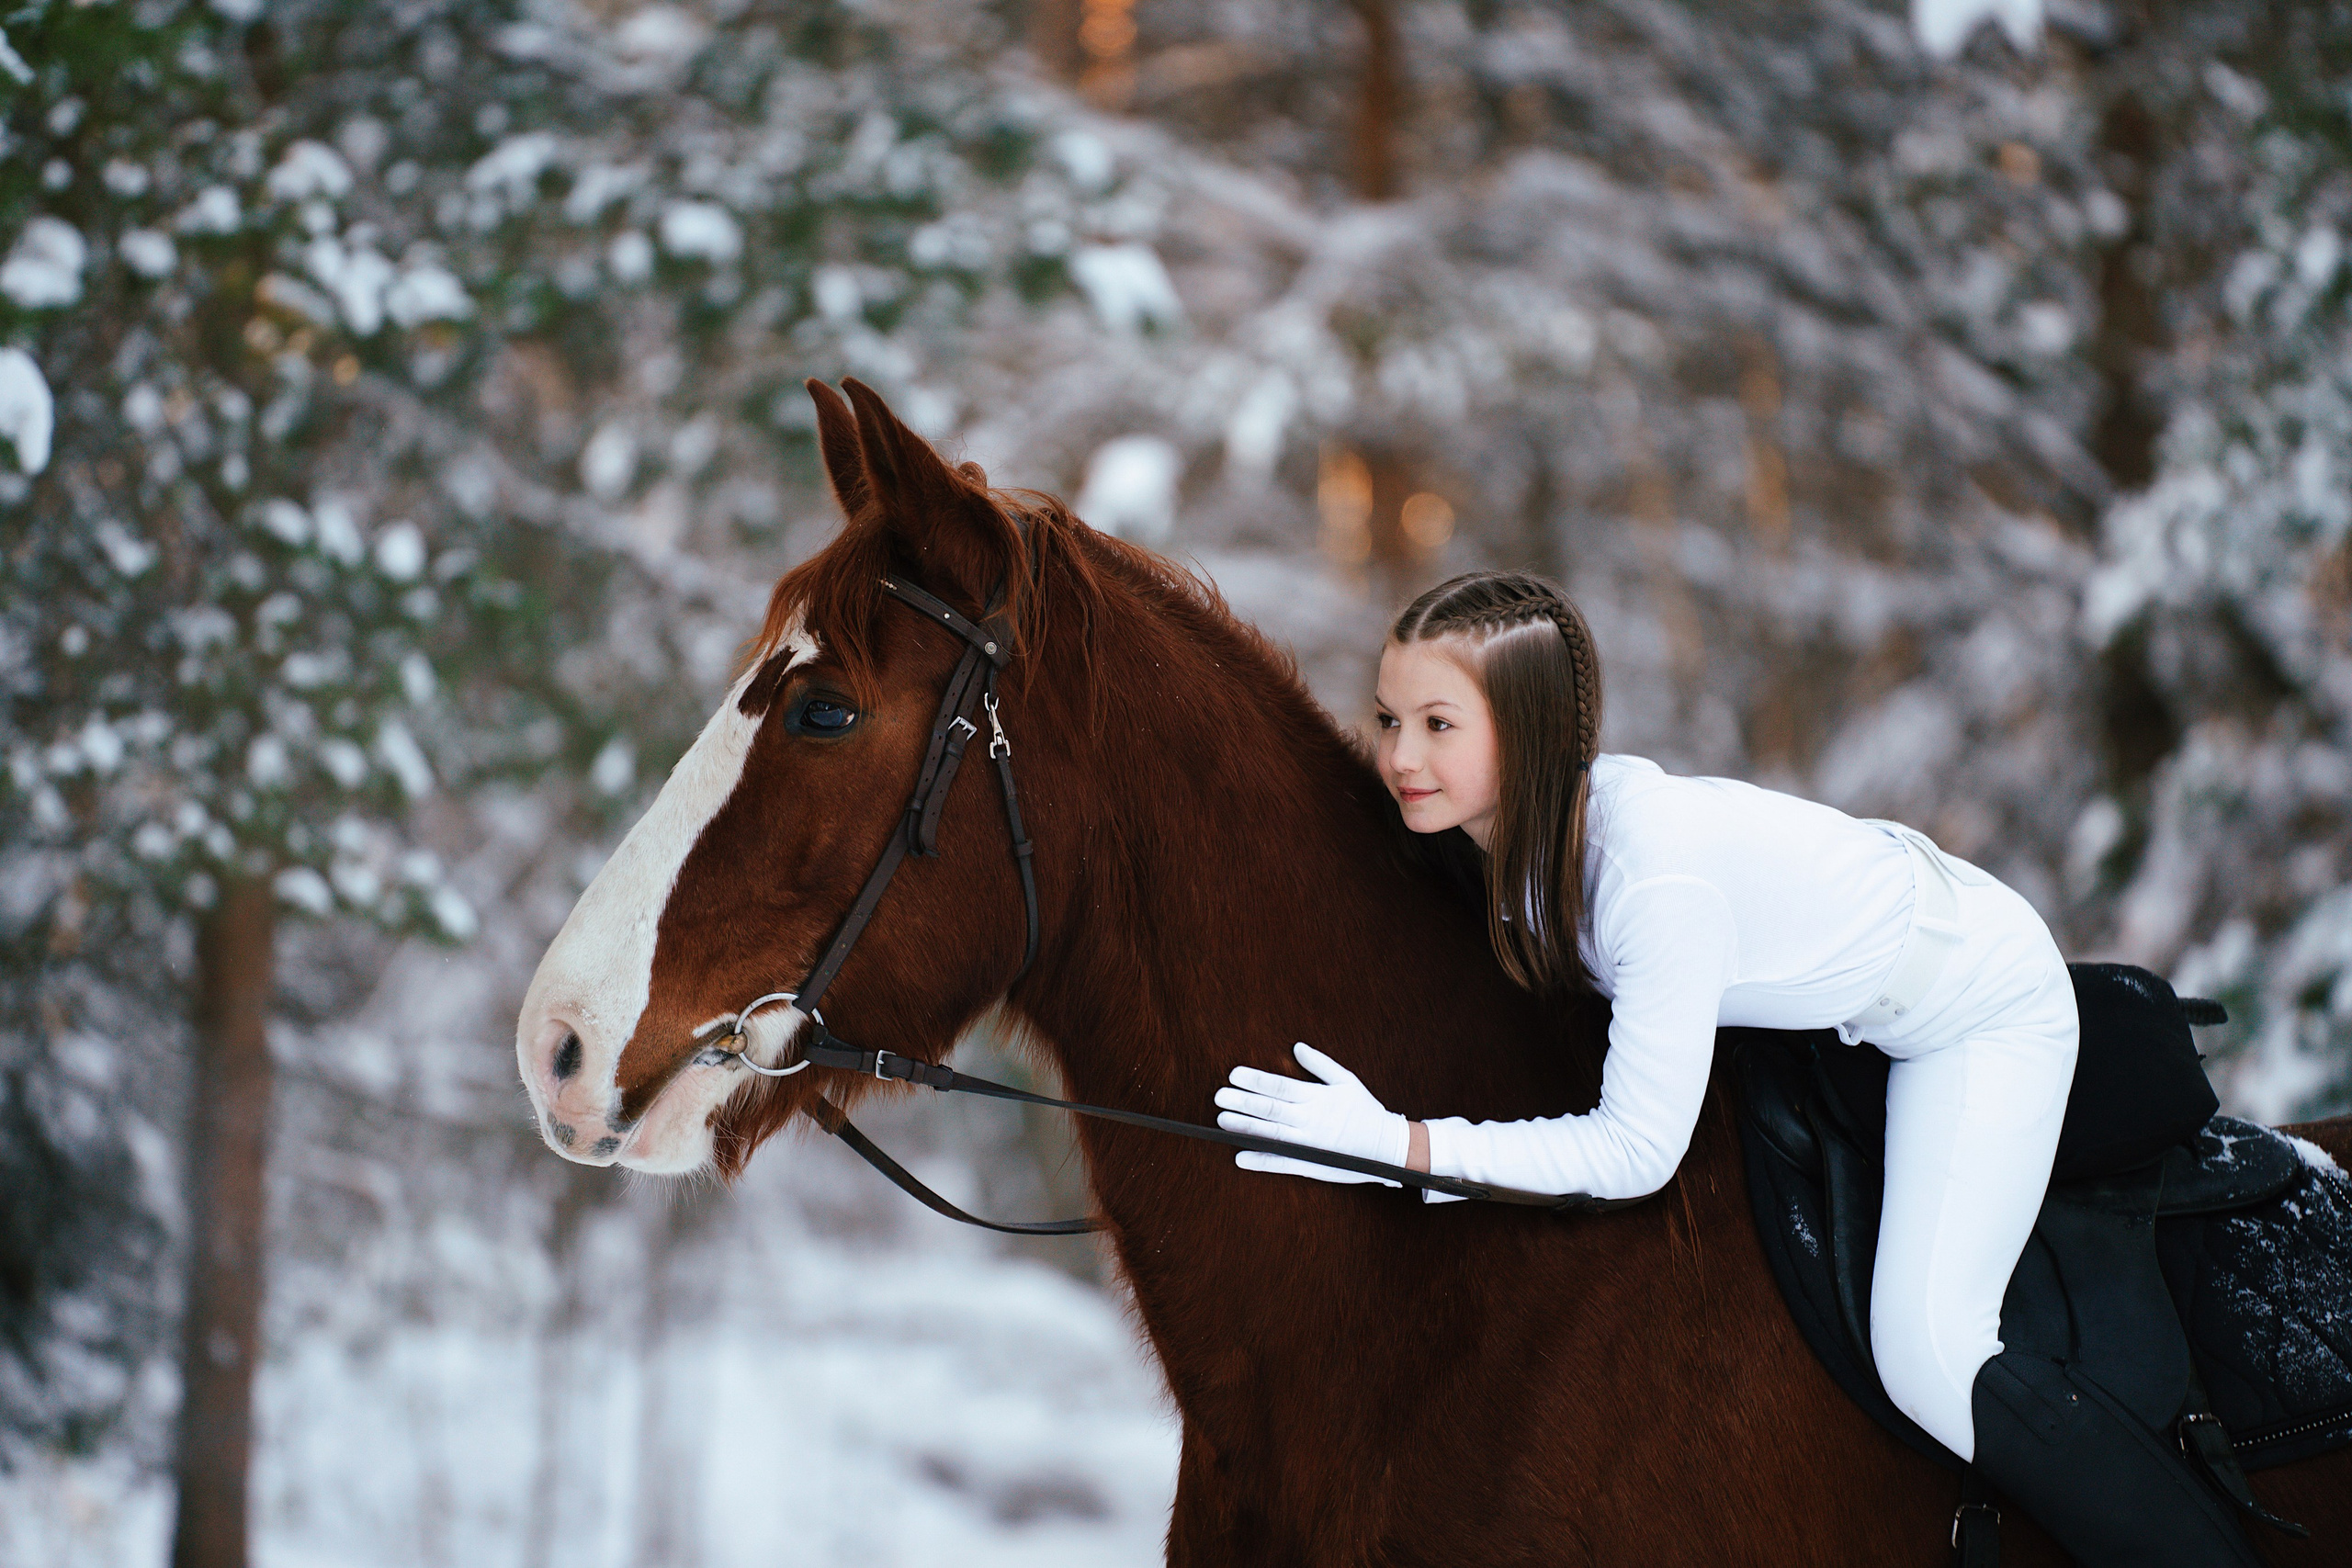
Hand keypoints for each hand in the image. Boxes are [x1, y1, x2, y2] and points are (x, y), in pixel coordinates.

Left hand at [1215, 1042, 1409, 1185]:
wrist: (1387, 1147)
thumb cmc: (1365, 1110)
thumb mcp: (1346, 1080)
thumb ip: (1319, 1064)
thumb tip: (1296, 1047)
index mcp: (1318, 1098)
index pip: (1281, 1086)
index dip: (1256, 1080)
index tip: (1234, 1074)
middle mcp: (1311, 1120)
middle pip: (1271, 1110)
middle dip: (1243, 1102)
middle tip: (1219, 1096)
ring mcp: (1309, 1144)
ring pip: (1272, 1134)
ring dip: (1245, 1128)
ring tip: (1222, 1120)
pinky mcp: (1311, 1164)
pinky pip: (1282, 1163)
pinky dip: (1261, 1161)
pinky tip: (1241, 1158)